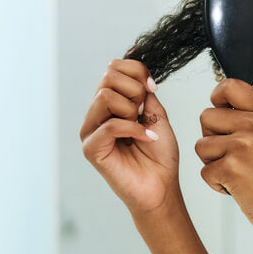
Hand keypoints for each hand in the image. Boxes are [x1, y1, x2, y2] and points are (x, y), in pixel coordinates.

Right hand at [80, 59, 179, 213]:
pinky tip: (146, 138)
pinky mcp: (91, 148)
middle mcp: (97, 114)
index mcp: (111, 103)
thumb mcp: (157, 115)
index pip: (114, 68)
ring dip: (132, 110)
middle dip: (135, 91)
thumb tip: (135, 71)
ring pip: (105, 96)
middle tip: (145, 113)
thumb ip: (143, 92)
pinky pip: (110, 124)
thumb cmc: (160, 155)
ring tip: (142, 128)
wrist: (162, 186)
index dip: (138, 72)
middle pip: (108, 77)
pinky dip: (134, 129)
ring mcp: (91, 131)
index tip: (152, 89)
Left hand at [195, 79, 252, 237]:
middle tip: (232, 154)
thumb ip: (251, 116)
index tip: (220, 113)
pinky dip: (216, 183)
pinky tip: (236, 186)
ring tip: (237, 171)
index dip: (217, 98)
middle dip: (211, 137)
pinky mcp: (231, 168)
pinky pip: (204, 171)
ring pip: (201, 145)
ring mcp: (243, 146)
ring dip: (212, 162)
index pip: (230, 86)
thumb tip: (219, 103)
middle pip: (206, 116)